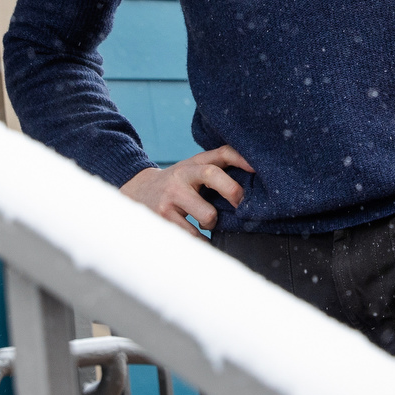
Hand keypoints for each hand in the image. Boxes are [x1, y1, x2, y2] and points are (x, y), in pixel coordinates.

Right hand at [121, 146, 252, 235]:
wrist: (137, 192)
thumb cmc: (177, 184)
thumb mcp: (192, 170)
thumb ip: (216, 169)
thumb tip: (253, 176)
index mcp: (193, 164)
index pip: (221, 153)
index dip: (240, 158)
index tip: (257, 169)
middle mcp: (182, 175)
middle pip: (212, 175)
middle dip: (232, 191)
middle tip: (239, 206)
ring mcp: (171, 196)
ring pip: (207, 214)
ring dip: (212, 224)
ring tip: (207, 223)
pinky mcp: (164, 218)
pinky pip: (193, 235)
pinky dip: (202, 241)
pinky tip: (201, 240)